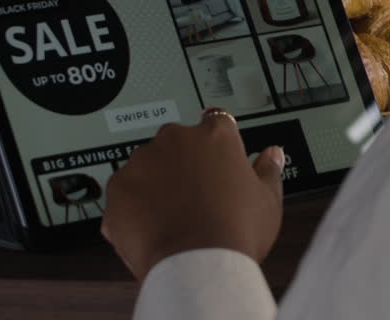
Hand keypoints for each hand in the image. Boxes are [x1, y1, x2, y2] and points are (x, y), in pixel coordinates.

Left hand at [102, 108, 285, 281]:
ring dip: (156, 183)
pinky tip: (152, 227)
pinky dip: (134, 206)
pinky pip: (125, 192)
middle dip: (184, 163)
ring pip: (148, 166)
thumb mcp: (267, 201)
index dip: (217, 140)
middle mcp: (176, 140)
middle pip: (178, 143)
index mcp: (216, 136)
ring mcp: (142, 162)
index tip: (215, 154)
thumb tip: (272, 155)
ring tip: (172, 217)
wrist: (196, 267)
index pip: (216, 121)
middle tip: (195, 197)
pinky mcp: (117, 188)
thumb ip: (268, 171)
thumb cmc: (235, 233)